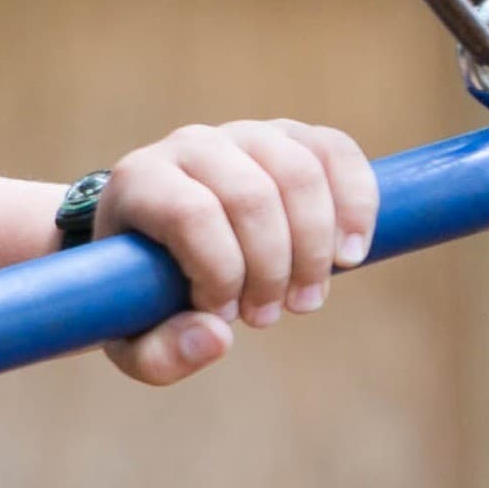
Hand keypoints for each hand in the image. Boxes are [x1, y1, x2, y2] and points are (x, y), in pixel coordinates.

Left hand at [94, 120, 378, 385]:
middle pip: (252, 197)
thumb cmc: (141, 292)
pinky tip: (350, 256)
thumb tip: (217, 338)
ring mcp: (244, 135)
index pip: (192, 214)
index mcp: (138, 181)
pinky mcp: (291, 136)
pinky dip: (355, 205)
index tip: (226, 316)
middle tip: (268, 318)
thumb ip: (160, 353)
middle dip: (271, 269)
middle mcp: (189, 145)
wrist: (158, 243)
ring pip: (299, 174)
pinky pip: (336, 152)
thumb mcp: (133, 336)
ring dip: (315, 247)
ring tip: (305, 300)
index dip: (221, 272)